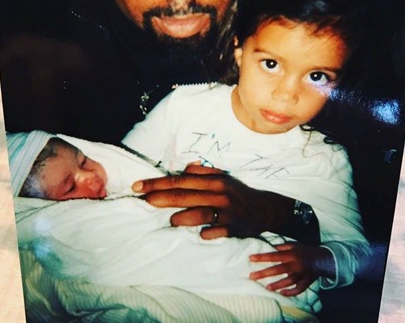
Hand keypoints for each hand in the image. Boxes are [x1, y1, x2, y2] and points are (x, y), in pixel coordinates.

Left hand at [132, 164, 288, 239]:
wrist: (265, 210)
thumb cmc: (237, 194)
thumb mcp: (222, 178)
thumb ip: (201, 173)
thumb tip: (183, 169)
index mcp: (213, 181)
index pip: (179, 181)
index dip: (157, 183)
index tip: (139, 187)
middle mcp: (218, 194)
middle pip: (184, 196)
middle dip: (160, 198)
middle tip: (143, 201)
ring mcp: (226, 212)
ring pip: (198, 213)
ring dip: (181, 218)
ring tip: (171, 221)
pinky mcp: (234, 228)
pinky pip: (216, 232)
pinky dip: (206, 233)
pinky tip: (199, 235)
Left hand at [249, 243, 328, 295]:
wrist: (324, 258)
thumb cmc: (305, 251)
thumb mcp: (294, 245)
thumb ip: (281, 246)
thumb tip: (269, 247)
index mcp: (291, 254)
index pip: (274, 255)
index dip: (262, 257)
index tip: (250, 258)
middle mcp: (296, 264)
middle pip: (278, 269)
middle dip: (264, 273)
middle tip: (252, 276)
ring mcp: (302, 274)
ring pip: (289, 281)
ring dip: (278, 284)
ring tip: (267, 288)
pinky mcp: (307, 281)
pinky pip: (299, 289)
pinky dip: (291, 292)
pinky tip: (282, 293)